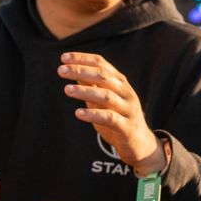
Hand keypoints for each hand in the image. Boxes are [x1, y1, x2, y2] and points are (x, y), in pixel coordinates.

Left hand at [60, 51, 162, 174]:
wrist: (139, 143)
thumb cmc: (118, 117)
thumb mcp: (103, 99)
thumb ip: (91, 86)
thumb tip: (72, 70)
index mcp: (119, 82)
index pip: (101, 64)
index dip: (82, 59)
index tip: (63, 57)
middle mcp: (125, 92)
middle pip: (103, 76)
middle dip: (81, 71)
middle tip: (61, 70)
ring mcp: (128, 109)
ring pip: (106, 96)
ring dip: (85, 91)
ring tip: (67, 89)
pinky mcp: (126, 127)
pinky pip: (110, 118)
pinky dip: (94, 114)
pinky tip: (78, 113)